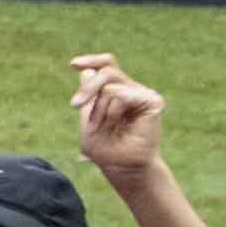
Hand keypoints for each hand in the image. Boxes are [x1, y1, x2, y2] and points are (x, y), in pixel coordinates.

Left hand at [72, 50, 165, 175]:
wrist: (120, 166)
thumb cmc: (105, 147)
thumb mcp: (89, 119)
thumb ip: (88, 97)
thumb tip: (85, 71)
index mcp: (116, 90)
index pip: (107, 65)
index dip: (91, 60)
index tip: (73, 64)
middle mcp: (131, 89)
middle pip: (106, 71)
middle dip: (87, 88)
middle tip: (75, 105)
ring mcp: (143, 93)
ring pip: (109, 87)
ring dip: (99, 109)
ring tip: (105, 126)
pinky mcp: (153, 100)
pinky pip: (121, 95)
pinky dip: (112, 110)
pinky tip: (118, 123)